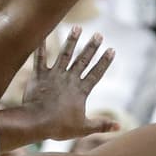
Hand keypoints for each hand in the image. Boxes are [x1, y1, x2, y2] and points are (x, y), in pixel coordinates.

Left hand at [20, 27, 118, 141]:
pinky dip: (40, 46)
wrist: (36, 122)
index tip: (111, 50)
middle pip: (83, 60)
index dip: (104, 62)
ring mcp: (54, 75)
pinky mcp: (39, 75)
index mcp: (80, 91)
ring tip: (77, 27)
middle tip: (98, 34)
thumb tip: (119, 127)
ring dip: (71, 41)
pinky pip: (39, 58)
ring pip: (64, 55)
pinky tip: (41, 34)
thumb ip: (101, 125)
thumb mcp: (83, 128)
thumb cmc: (59, 127)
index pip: (96, 74)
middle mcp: (69, 79)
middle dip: (91, 47)